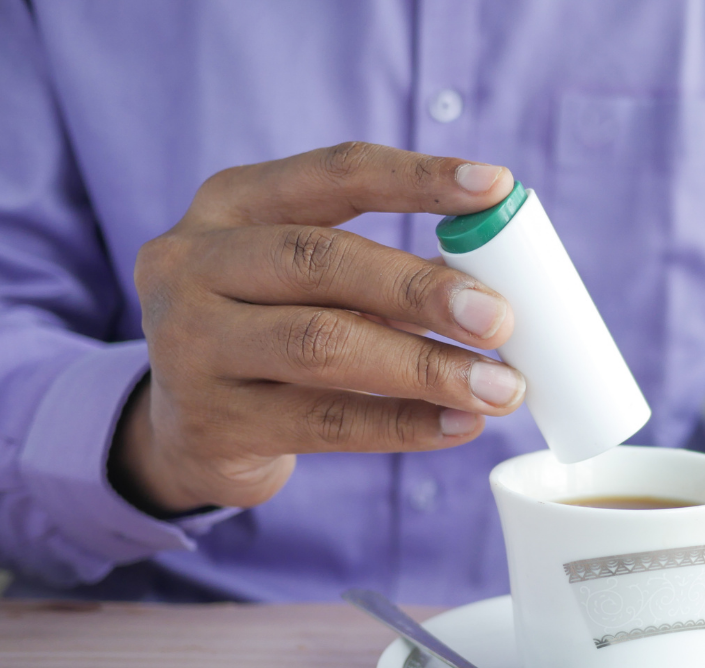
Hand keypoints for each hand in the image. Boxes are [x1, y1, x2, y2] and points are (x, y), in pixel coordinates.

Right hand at [114, 142, 524, 513]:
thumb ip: (387, 271)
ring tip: (500, 387)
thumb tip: (495, 280)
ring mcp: (190, 345)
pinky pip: (327, 423)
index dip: (419, 178)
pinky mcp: (211, 424)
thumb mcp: (307, 282)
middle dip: (422, 290)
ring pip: (323, 345)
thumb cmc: (269, 331)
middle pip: (321, 261)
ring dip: (426, 367)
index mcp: (230, 203)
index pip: (335, 173)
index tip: (496, 187)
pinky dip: (405, 424)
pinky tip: (460, 425)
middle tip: (500, 319)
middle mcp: (193, 264)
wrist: (177, 429)